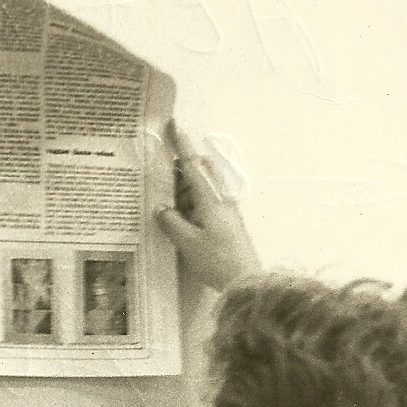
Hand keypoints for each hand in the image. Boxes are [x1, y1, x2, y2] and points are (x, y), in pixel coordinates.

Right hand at [156, 121, 259, 290]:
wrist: (245, 282)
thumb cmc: (216, 260)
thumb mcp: (187, 242)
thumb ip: (171, 223)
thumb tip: (161, 209)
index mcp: (211, 199)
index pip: (194, 164)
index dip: (182, 144)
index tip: (173, 124)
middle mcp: (220, 199)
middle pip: (201, 172)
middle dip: (182, 168)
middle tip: (162, 176)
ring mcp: (224, 211)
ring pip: (201, 189)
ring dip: (183, 191)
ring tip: (164, 205)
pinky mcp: (225, 223)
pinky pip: (204, 204)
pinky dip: (189, 205)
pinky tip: (176, 218)